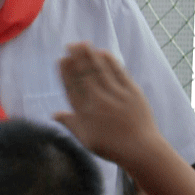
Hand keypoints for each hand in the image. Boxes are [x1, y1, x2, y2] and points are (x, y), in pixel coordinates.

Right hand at [54, 43, 158, 166]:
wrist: (140, 150)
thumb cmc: (111, 147)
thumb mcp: (85, 138)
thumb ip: (70, 123)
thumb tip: (54, 114)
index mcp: (85, 112)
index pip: (72, 87)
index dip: (66, 72)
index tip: (61, 60)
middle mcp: (98, 101)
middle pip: (84, 75)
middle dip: (77, 58)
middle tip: (71, 45)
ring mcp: (116, 95)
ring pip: (100, 70)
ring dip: (90, 55)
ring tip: (83, 43)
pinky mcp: (132, 92)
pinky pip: (118, 72)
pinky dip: (110, 61)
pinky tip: (103, 53)